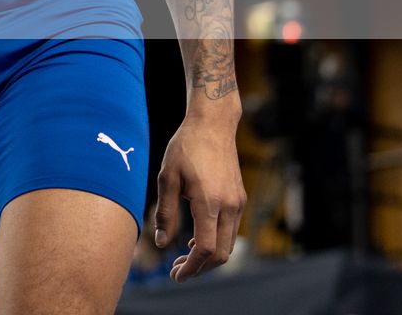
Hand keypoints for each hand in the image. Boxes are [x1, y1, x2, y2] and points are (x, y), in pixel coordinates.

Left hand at [153, 113, 244, 280]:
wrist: (213, 125)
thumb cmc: (185, 148)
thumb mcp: (167, 178)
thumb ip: (164, 212)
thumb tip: (161, 242)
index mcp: (210, 202)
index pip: (206, 249)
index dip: (191, 268)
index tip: (176, 275)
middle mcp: (230, 206)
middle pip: (221, 254)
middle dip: (200, 268)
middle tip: (177, 271)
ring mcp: (238, 203)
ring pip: (228, 244)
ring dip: (208, 257)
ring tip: (183, 258)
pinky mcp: (240, 198)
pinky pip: (231, 230)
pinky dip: (216, 241)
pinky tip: (196, 239)